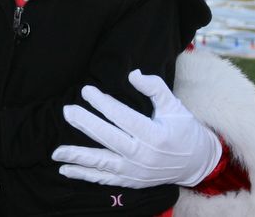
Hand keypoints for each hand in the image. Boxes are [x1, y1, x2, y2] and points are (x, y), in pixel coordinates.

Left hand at [52, 69, 221, 187]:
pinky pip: (104, 179)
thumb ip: (155, 88)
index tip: (86, 91)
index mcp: (156, 136)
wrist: (198, 163)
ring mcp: (136, 172)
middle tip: (67, 111)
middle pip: (109, 139)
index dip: (103, 104)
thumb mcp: (175, 106)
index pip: (124, 117)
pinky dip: (84, 175)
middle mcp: (144, 156)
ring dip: (78, 156)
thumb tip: (133, 74)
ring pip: (103, 163)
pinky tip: (65, 170)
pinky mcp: (131, 181)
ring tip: (56, 151)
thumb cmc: (185, 130)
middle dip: (86, 124)